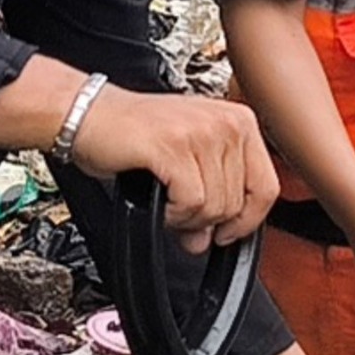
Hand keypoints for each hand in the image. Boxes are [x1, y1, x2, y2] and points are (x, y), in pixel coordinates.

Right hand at [67, 86, 277, 253]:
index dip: (248, 221)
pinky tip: (158, 201)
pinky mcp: (174, 146)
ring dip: (186, 218)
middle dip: (208, 221)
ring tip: (165, 202)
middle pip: (239, 202)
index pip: (267, 186)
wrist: (87, 114)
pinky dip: (172, 214)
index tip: (227, 233)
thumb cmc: (133, 133)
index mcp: (240, 121)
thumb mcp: (187, 159)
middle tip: (181, 217)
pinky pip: (191, 202)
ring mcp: (202, 132)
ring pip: (215, 205)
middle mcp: (227, 122)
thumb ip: (211, 196)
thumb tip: (213, 240)